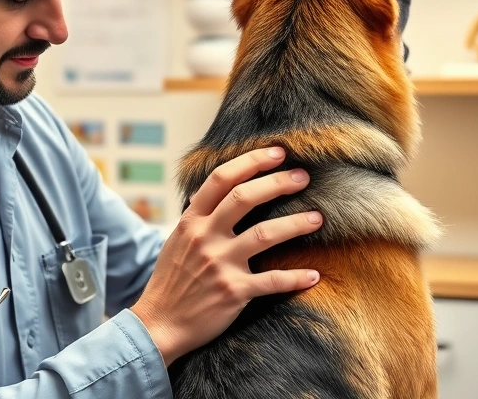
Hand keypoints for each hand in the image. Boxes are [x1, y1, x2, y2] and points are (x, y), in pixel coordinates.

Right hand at [130, 147, 321, 366]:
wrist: (159, 324)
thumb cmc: (172, 281)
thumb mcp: (178, 240)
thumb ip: (199, 216)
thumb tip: (218, 191)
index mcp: (191, 221)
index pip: (221, 179)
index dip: (251, 162)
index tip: (277, 153)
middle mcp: (205, 237)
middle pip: (245, 198)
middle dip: (279, 183)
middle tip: (304, 177)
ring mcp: (219, 264)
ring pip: (265, 234)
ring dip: (296, 223)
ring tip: (318, 218)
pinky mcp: (234, 292)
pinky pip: (272, 281)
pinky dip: (296, 278)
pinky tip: (314, 274)